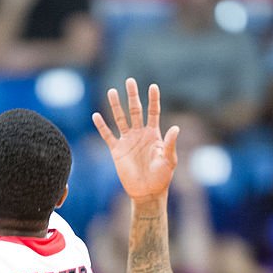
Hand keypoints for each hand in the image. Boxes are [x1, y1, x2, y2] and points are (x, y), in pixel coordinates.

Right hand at [93, 80, 178, 201]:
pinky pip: (107, 136)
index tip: (153, 86)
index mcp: (154, 134)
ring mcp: (127, 141)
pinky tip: (96, 116)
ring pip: (120, 119)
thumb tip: (175, 128)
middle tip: (129, 81)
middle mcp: (139, 134)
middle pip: (135, 110)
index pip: (153, 112)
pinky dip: (102, 126)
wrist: (147, 191)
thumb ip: (170, 144)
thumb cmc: (162, 176)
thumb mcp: (169, 159)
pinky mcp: (116, 151)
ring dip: (115, 106)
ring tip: (111, 91)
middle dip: (132, 96)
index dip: (153, 99)